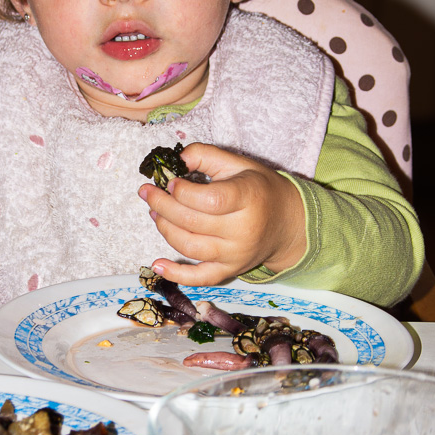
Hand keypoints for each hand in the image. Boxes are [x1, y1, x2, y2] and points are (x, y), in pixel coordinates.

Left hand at [138, 142, 306, 285]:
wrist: (287, 223)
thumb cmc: (259, 189)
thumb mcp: (238, 164)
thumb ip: (205, 155)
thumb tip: (175, 161)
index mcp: (249, 198)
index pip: (211, 200)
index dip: (183, 192)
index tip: (169, 182)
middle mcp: (244, 230)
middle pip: (193, 222)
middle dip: (163, 206)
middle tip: (148, 193)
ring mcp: (236, 254)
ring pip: (190, 246)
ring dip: (165, 229)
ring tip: (155, 213)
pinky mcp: (230, 270)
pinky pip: (200, 278)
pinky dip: (176, 274)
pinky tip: (156, 264)